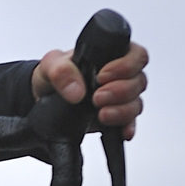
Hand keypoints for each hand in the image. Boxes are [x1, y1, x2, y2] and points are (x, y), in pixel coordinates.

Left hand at [32, 40, 147, 139]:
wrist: (45, 98)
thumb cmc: (55, 74)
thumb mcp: (50, 65)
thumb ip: (61, 71)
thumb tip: (77, 91)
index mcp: (112, 54)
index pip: (136, 55)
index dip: (126, 66)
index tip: (102, 76)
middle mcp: (121, 75)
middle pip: (139, 81)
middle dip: (121, 91)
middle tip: (97, 98)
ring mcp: (120, 97)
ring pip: (136, 103)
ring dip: (121, 111)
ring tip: (101, 115)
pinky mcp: (116, 116)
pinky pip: (131, 122)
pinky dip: (127, 127)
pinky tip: (121, 131)